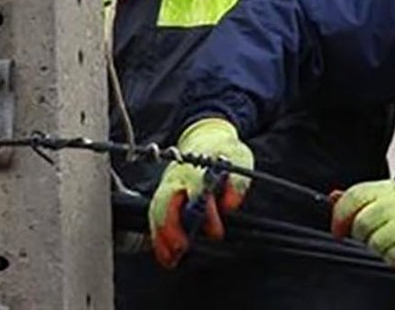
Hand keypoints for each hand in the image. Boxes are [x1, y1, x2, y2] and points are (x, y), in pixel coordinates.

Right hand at [148, 118, 253, 267]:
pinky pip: (154, 214)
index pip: (198, 192)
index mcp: (199, 168)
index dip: (206, 214)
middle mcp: (178, 177)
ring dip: (161, 236)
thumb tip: (230, 206)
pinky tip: (164, 253)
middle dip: (171, 228)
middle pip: (167, 202)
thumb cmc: (225, 150)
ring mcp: (168, 184)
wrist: (207, 135)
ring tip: (169, 259)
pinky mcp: (164, 192)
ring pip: (156, 211)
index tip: (215, 232)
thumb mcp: (240, 159)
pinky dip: (157, 234)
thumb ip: (236, 184)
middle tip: (180, 250)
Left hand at [331, 179, 394, 266]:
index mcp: (386, 189)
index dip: (340, 216)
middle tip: (372, 238)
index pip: (354, 196)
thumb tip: (332, 197)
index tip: (337, 231)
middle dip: (361, 236)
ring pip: (375, 241)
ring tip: (391, 243)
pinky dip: (393, 258)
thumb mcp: (383, 201)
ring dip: (378, 248)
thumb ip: (358, 200)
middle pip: (362, 222)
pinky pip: (392, 255)